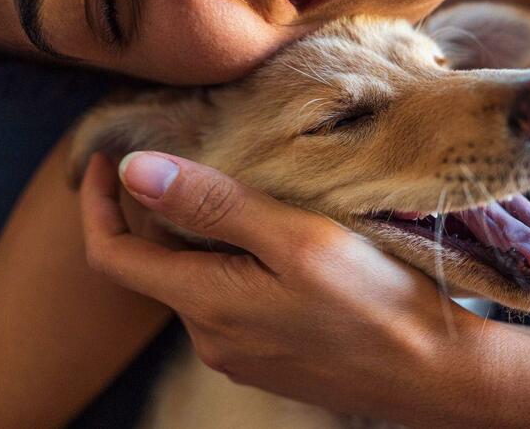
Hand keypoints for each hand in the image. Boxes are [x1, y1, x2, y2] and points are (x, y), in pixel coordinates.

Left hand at [79, 152, 471, 420]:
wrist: (434, 373)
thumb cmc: (374, 301)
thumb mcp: (294, 238)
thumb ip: (214, 205)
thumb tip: (134, 170)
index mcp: (205, 304)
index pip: (112, 256)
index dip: (96, 204)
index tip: (104, 159)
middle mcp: (210, 337)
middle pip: (157, 265)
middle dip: (161, 212)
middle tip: (195, 157)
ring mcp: (240, 354)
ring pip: (197, 281)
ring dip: (204, 237)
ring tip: (247, 193)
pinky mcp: (269, 358)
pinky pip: (230, 302)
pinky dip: (233, 264)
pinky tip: (277, 242)